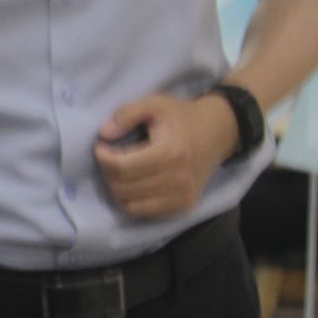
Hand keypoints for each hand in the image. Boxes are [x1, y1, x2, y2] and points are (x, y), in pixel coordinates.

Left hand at [93, 92, 238, 218]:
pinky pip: (143, 213)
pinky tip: (132, 183)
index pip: (121, 168)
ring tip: (119, 170)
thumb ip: (127, 114)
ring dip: (116, 189)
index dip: (102, 158)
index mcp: (169, 153)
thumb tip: (104, 134)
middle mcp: (177, 181)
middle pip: (123, 188)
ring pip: (130, 205)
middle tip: (109, 157)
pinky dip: (130, 201)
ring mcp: (181, 198)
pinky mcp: (183, 207)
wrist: (217, 132)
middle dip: (107, 172)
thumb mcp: (154, 103)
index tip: (100, 146)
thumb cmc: (182, 117)